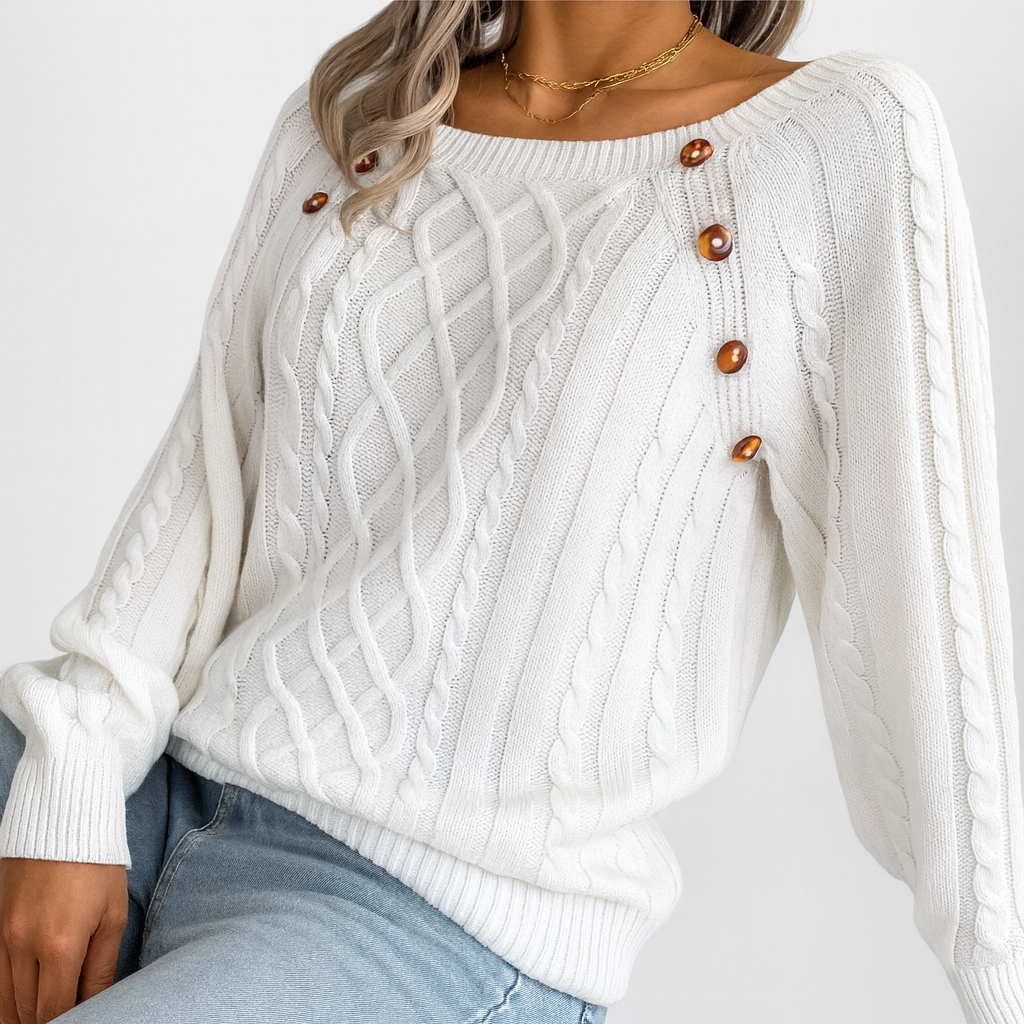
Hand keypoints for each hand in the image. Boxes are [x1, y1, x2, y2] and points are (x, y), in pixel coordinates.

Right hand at [0, 858, 126, 1023]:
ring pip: (4, 998)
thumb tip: (94, 1003)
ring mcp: (2, 936)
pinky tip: (25, 994)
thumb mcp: (112, 916)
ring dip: (22, 1011)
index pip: (54, 1010)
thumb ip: (101, 967)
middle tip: (64, 1013)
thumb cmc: (97, 868)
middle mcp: (24, 945)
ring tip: (45, 1010)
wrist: (63, 822)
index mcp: (60, 945)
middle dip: (44, 1019)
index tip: (80, 1019)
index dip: (66, 1021)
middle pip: (25, 1009)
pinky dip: (7, 992)